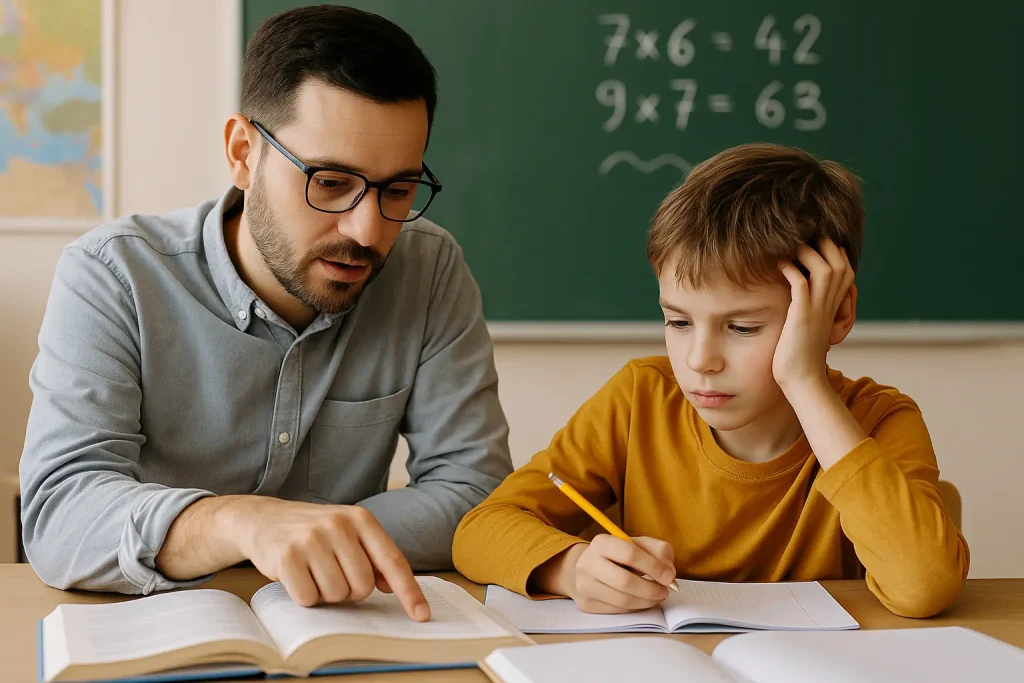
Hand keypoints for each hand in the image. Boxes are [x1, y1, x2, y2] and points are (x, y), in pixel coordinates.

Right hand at [227, 497, 428, 620]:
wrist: (263, 519)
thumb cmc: (312, 531)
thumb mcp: (347, 533)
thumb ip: (372, 556)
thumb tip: (392, 586)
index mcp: (360, 519)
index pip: (392, 561)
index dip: (409, 591)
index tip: (422, 615)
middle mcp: (338, 524)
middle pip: (363, 586)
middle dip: (350, 591)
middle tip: (332, 574)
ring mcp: (311, 539)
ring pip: (337, 595)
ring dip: (326, 594)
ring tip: (313, 572)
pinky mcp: (287, 556)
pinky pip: (309, 599)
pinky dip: (304, 597)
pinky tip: (296, 577)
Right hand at [545, 535, 675, 613]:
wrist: (588, 568)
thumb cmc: (619, 556)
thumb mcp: (639, 545)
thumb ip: (659, 552)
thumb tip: (669, 574)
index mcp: (602, 542)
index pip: (630, 554)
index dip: (654, 567)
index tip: (669, 577)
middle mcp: (588, 563)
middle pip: (624, 581)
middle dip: (650, 589)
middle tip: (664, 592)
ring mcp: (584, 585)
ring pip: (622, 601)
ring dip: (646, 602)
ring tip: (655, 597)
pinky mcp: (586, 604)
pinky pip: (617, 611)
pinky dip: (634, 608)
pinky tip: (640, 601)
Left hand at [773, 237, 854, 390]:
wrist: (801, 378)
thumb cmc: (799, 350)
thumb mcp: (809, 320)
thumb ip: (808, 301)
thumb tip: (797, 283)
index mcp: (834, 301)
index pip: (843, 264)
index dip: (830, 247)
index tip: (809, 237)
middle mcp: (830, 302)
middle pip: (838, 260)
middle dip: (822, 243)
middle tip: (799, 235)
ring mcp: (818, 308)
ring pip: (824, 267)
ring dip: (806, 252)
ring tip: (788, 247)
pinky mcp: (802, 316)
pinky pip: (801, 284)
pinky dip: (790, 270)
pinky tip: (779, 264)